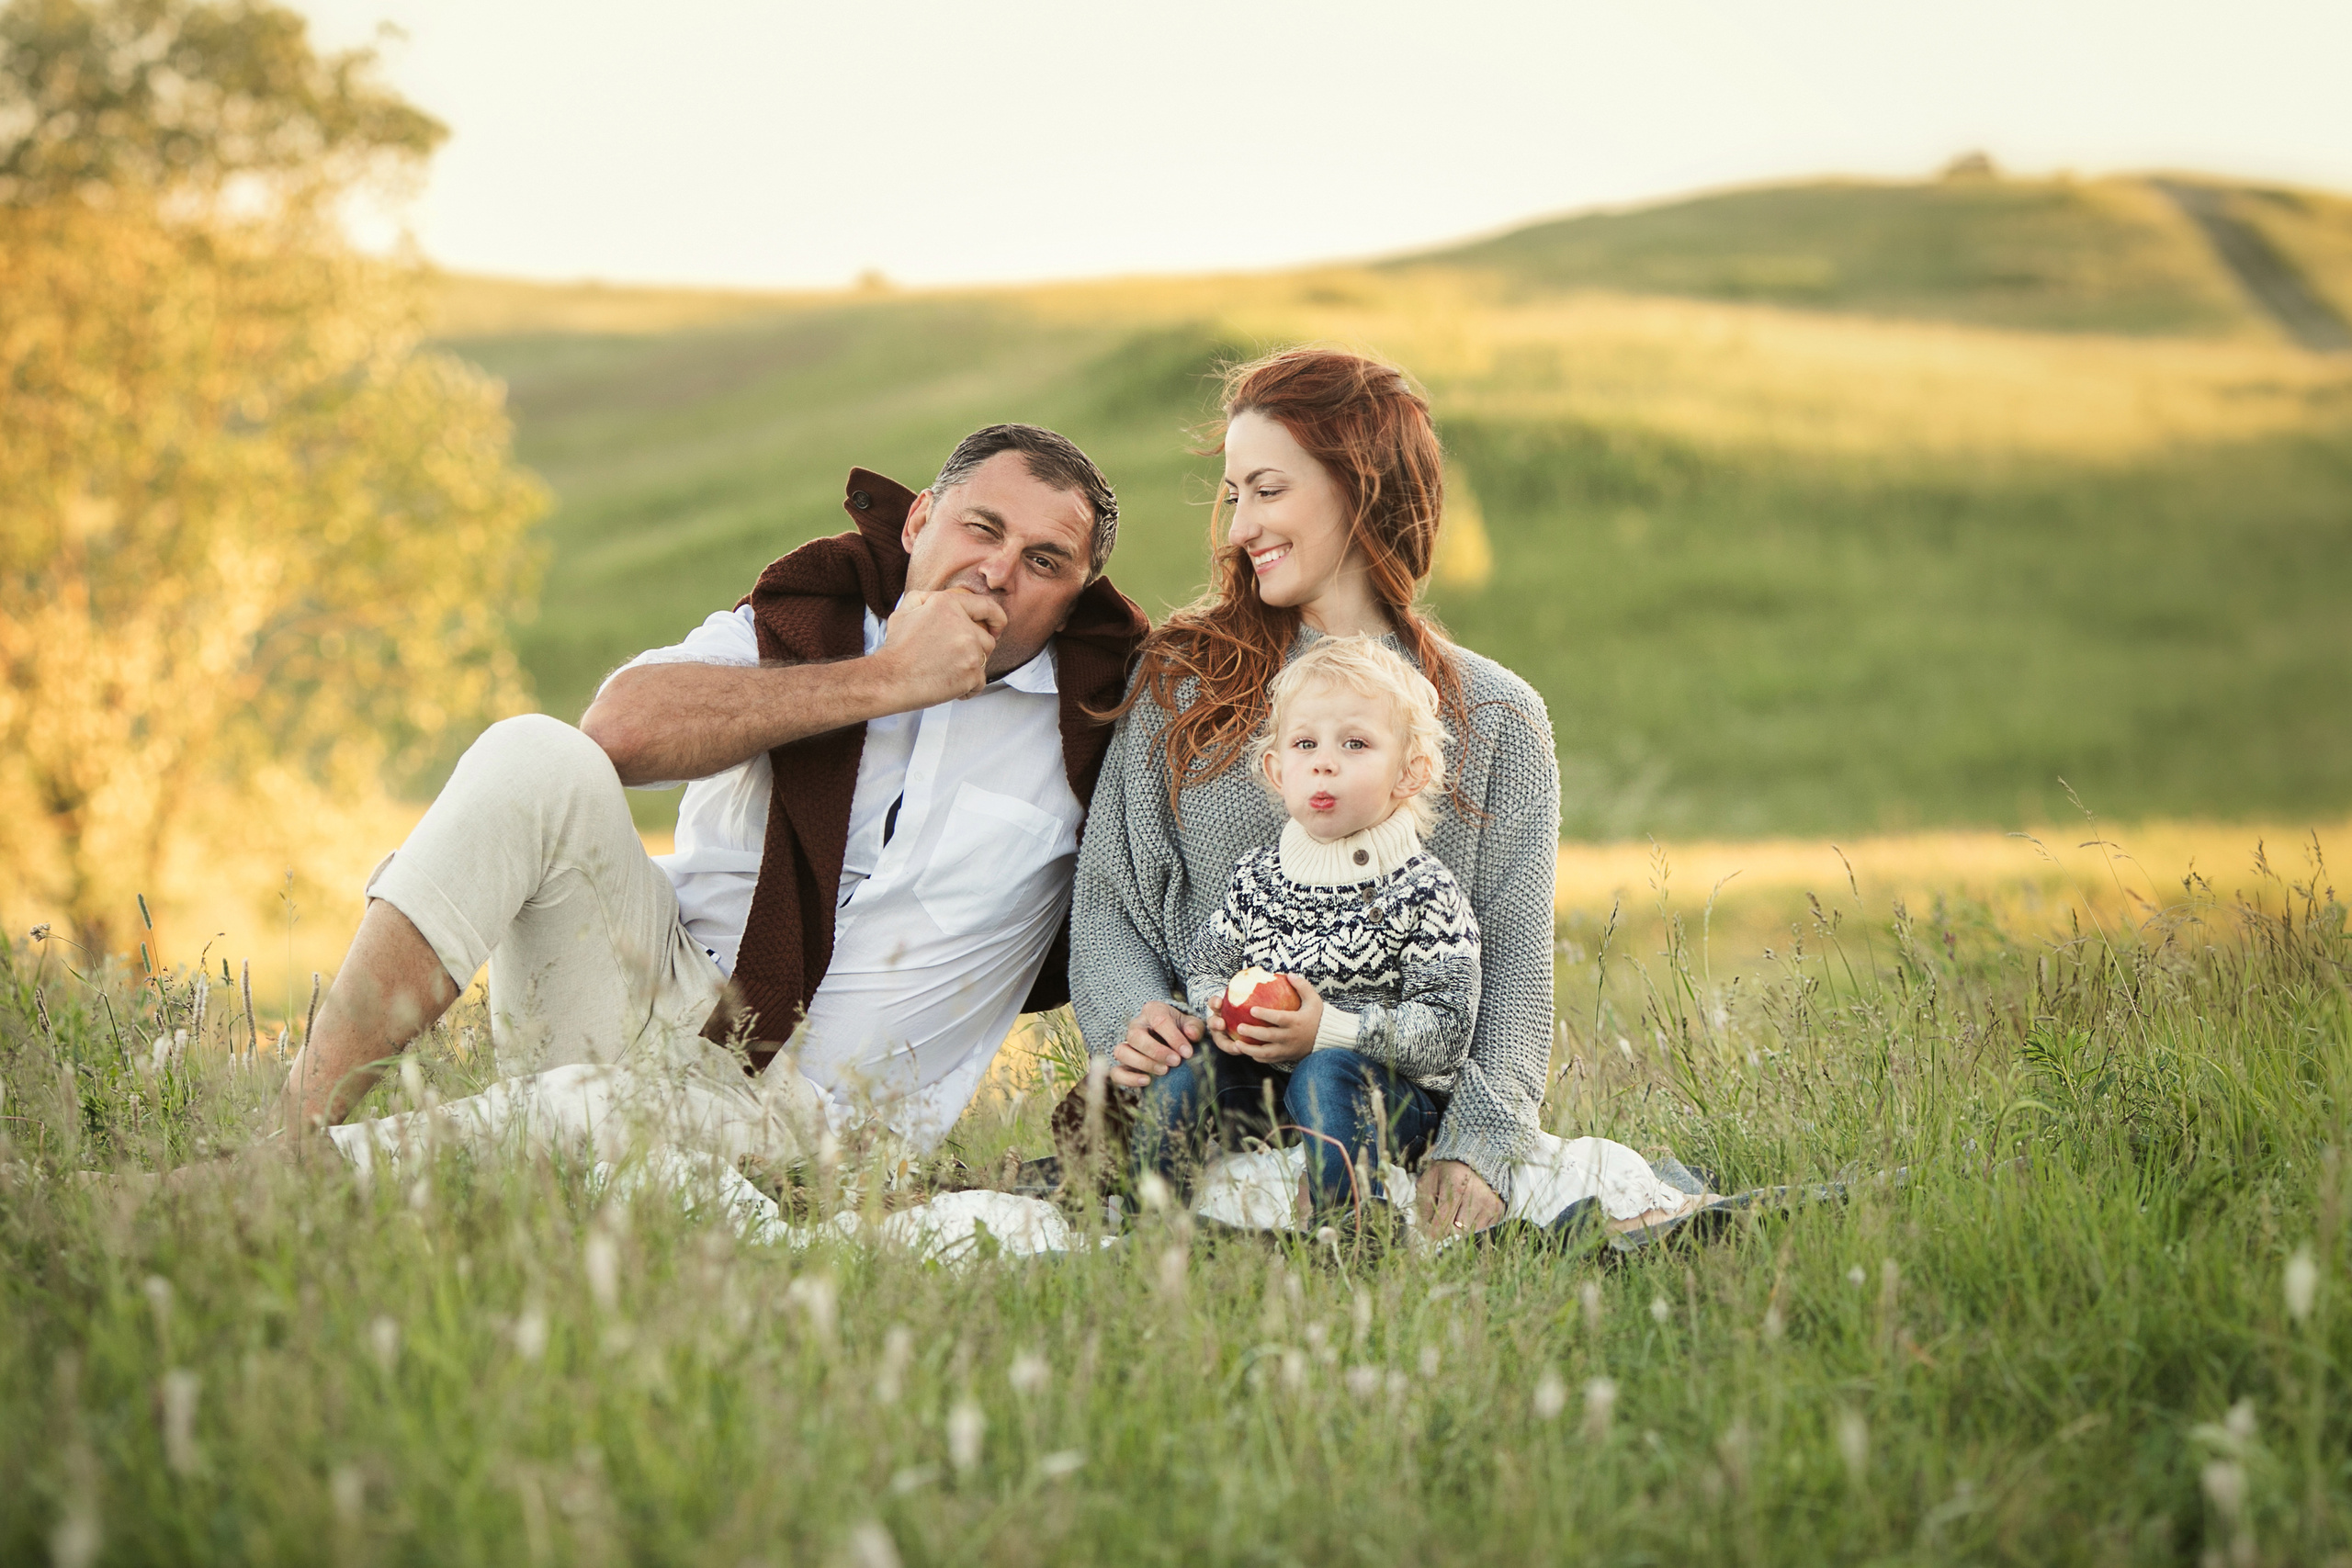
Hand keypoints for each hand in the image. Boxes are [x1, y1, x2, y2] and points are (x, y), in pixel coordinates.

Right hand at [875, 587, 1006, 706]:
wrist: (890, 679)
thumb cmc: (897, 649)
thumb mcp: (905, 610)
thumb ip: (928, 598)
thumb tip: (943, 599)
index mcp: (948, 605)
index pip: (988, 607)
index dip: (997, 618)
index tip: (997, 627)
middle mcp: (963, 626)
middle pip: (988, 639)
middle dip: (976, 649)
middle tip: (953, 658)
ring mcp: (970, 651)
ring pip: (984, 661)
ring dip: (970, 668)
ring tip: (947, 671)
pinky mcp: (971, 674)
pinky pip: (980, 682)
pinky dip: (968, 687)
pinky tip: (949, 684)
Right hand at [1108, 999, 1202, 1086]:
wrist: (1172, 1041)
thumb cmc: (1182, 1030)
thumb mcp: (1191, 1025)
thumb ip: (1194, 1028)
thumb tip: (1191, 1035)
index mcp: (1153, 1011)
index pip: (1159, 1020)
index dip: (1174, 1038)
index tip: (1188, 1053)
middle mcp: (1135, 1025)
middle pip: (1135, 1036)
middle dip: (1156, 1051)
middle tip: (1175, 1062)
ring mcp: (1126, 1044)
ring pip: (1122, 1052)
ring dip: (1143, 1063)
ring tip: (1164, 1071)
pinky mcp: (1122, 1064)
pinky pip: (1116, 1072)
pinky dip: (1129, 1078)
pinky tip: (1147, 1081)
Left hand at [1224, 974, 1322, 1065]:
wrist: (1328, 1038)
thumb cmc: (1318, 1016)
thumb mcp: (1314, 999)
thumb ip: (1302, 986)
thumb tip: (1288, 974)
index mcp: (1297, 1022)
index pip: (1279, 1019)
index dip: (1265, 1015)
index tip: (1252, 1010)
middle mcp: (1291, 1037)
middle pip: (1269, 1036)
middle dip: (1253, 1032)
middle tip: (1239, 1027)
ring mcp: (1289, 1049)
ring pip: (1267, 1052)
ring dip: (1251, 1049)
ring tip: (1237, 1043)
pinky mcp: (1287, 1057)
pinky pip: (1271, 1060)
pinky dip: (1259, 1057)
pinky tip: (1248, 1052)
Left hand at [1416, 1160, 1503, 1235]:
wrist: (1477, 1157)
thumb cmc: (1449, 1170)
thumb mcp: (1430, 1179)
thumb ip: (1424, 1203)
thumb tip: (1423, 1229)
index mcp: (1455, 1185)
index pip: (1443, 1218)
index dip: (1434, 1232)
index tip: (1429, 1238)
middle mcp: (1476, 1194)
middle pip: (1457, 1230)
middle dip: (1447, 1231)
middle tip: (1442, 1225)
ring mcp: (1489, 1203)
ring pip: (1470, 1232)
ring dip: (1460, 1229)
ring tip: (1456, 1216)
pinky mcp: (1498, 1209)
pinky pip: (1483, 1229)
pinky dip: (1473, 1226)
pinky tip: (1468, 1214)